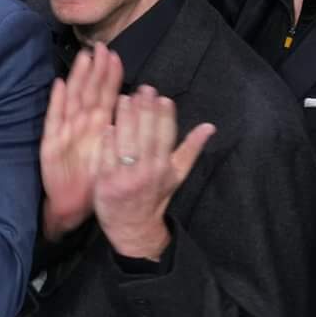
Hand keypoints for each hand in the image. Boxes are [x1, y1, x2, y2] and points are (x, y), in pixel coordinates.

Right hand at [37, 44, 118, 239]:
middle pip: (88, 91)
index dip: (110, 76)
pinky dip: (56, 103)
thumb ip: (120, 128)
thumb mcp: (113, 152)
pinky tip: (59, 85)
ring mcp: (65, 131)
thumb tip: (133, 104)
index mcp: (97, 126)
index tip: (116, 55)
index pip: (105, 95)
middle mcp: (81, 124)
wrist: (73, 204)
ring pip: (73, 100)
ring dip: (77, 79)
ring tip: (84, 58)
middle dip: (95, 69)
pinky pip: (55, 120)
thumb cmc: (94, 177)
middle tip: (101, 47)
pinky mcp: (51, 144)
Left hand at [90, 85, 212, 261]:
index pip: (166, 136)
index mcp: (165, 167)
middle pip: (147, 135)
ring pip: (127, 143)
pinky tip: (107, 124)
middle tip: (143, 89)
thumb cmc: (154, 196)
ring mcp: (126, 177)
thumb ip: (190, 149)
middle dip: (146, 110)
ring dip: (126, 119)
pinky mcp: (106, 183)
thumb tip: (209, 126)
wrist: (133, 227)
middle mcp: (148, 171)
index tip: (162, 97)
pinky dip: (108, 141)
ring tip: (124, 98)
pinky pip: (107, 158)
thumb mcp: (176, 175)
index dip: (164, 116)